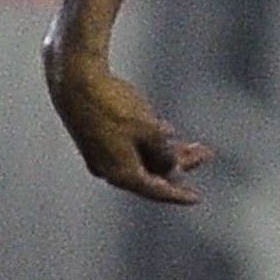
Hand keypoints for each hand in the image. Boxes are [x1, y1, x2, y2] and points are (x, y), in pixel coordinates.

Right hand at [42, 44, 211, 203]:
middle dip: (179, 164)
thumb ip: (164, 152)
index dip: (179, 194)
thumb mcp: (149, 130)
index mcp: (122, 173)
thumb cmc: (112, 105)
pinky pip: (130, 148)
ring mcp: (102, 154)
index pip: (156, 190)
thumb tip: (171, 167)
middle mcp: (110, 169)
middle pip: (151, 173)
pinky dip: (150, 143)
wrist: (75, 81)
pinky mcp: (97, 138)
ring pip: (141, 158)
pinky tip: (166, 132)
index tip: (196, 198)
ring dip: (166, 151)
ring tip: (191, 143)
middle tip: (204, 154)